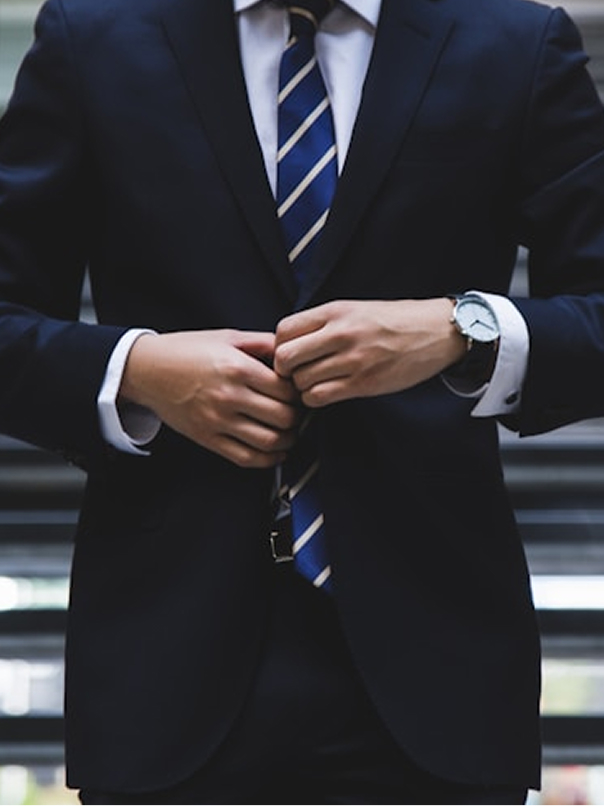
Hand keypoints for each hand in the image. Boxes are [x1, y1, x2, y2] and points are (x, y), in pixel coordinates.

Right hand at [120, 330, 299, 467]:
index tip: (299, 391)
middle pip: (283, 417)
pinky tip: (275, 451)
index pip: (286, 389)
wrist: (147, 370)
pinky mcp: (208, 438)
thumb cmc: (186, 351)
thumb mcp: (227, 337)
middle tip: (298, 412)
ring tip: (290, 432)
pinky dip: (268, 459)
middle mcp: (229, 396)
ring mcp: (218, 421)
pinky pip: (246, 457)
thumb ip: (263, 343)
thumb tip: (292, 351)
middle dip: (297, 417)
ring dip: (288, 440)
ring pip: (269, 441)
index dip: (300, 392)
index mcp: (237, 368)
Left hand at [274, 298, 465, 406]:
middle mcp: (340, 334)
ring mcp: (352, 360)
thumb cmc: (394, 321)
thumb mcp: (355, 309)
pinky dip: (315, 399)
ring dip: (302, 387)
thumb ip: (323, 323)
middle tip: (296, 373)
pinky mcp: (363, 383)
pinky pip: (319, 397)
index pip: (283, 330)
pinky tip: (326, 392)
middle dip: (285, 370)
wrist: (436, 332)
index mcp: (335, 311)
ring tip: (315, 382)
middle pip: (285, 358)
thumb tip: (288, 343)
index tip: (290, 353)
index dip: (279, 346)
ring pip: (301, 381)